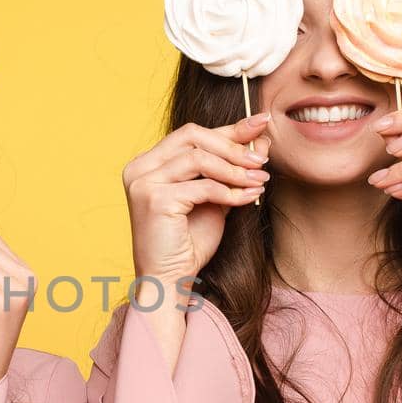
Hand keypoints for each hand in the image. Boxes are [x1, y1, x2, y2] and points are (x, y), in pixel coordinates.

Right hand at [123, 114, 271, 296]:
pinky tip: (248, 199)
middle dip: (232, 146)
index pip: (192, 134)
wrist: (169, 280)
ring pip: (199, 158)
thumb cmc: (188, 243)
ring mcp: (143, 182)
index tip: (261, 123)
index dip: (229, 128)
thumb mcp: (215, 197)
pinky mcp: (154, 199)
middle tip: (261, 162)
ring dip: (235, 169)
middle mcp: (140, 167)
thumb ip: (231, 169)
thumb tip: (261, 141)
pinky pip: (202, 186)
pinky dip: (229, 192)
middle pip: (192, 136)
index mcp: (148, 163)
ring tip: (259, 181)